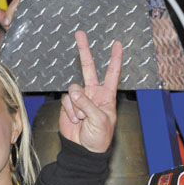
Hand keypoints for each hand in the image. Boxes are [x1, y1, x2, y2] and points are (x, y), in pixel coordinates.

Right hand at [59, 31, 122, 152]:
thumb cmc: (99, 139)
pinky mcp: (69, 105)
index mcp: (107, 97)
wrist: (83, 150)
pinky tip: (74, 120)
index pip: (112, 73)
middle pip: (88, 68)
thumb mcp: (99, 121)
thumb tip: (74, 93)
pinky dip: (69, 110)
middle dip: (84, 51)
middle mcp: (94, 94)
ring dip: (76, 105)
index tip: (118, 44)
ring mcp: (80, 99)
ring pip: (73, 89)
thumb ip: (87, 105)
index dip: (115, 59)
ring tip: (81, 118)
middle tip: (80, 34)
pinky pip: (66, 100)